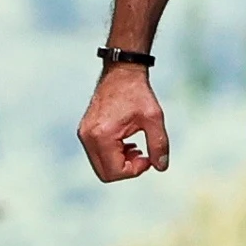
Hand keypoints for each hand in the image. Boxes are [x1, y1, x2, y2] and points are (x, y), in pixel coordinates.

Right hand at [79, 62, 170, 181]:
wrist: (121, 71)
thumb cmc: (138, 92)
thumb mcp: (154, 118)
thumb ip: (159, 144)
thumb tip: (161, 167)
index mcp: (102, 134)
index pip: (114, 172)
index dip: (135, 170)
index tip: (147, 156)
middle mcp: (88, 137)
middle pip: (105, 174)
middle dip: (126, 169)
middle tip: (142, 155)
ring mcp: (84, 134)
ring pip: (101, 166)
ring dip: (120, 163)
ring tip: (135, 147)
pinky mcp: (85, 131)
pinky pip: (98, 155)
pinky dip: (113, 155)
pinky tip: (126, 143)